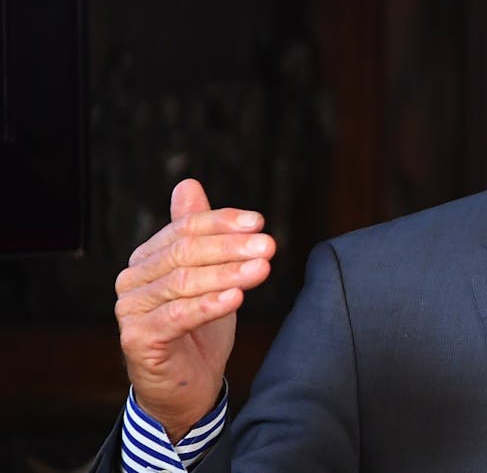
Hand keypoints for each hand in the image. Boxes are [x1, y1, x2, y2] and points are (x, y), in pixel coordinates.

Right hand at [114, 179, 274, 440]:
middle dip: (231, 247)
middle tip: (269, 246)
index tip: (260, 221)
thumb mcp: (207, 276)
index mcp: (147, 258)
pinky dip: (208, 305)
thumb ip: (197, 233)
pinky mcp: (137, 339)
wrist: (187, 388)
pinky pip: (176, 317)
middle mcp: (132, 280)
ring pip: (183, 283)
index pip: (185, 229)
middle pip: (184, 253)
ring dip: (228, 273)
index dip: (222, 222)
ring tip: (263, 269)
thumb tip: (187, 184)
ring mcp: (130, 310)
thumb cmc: (199, 329)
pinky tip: (236, 298)